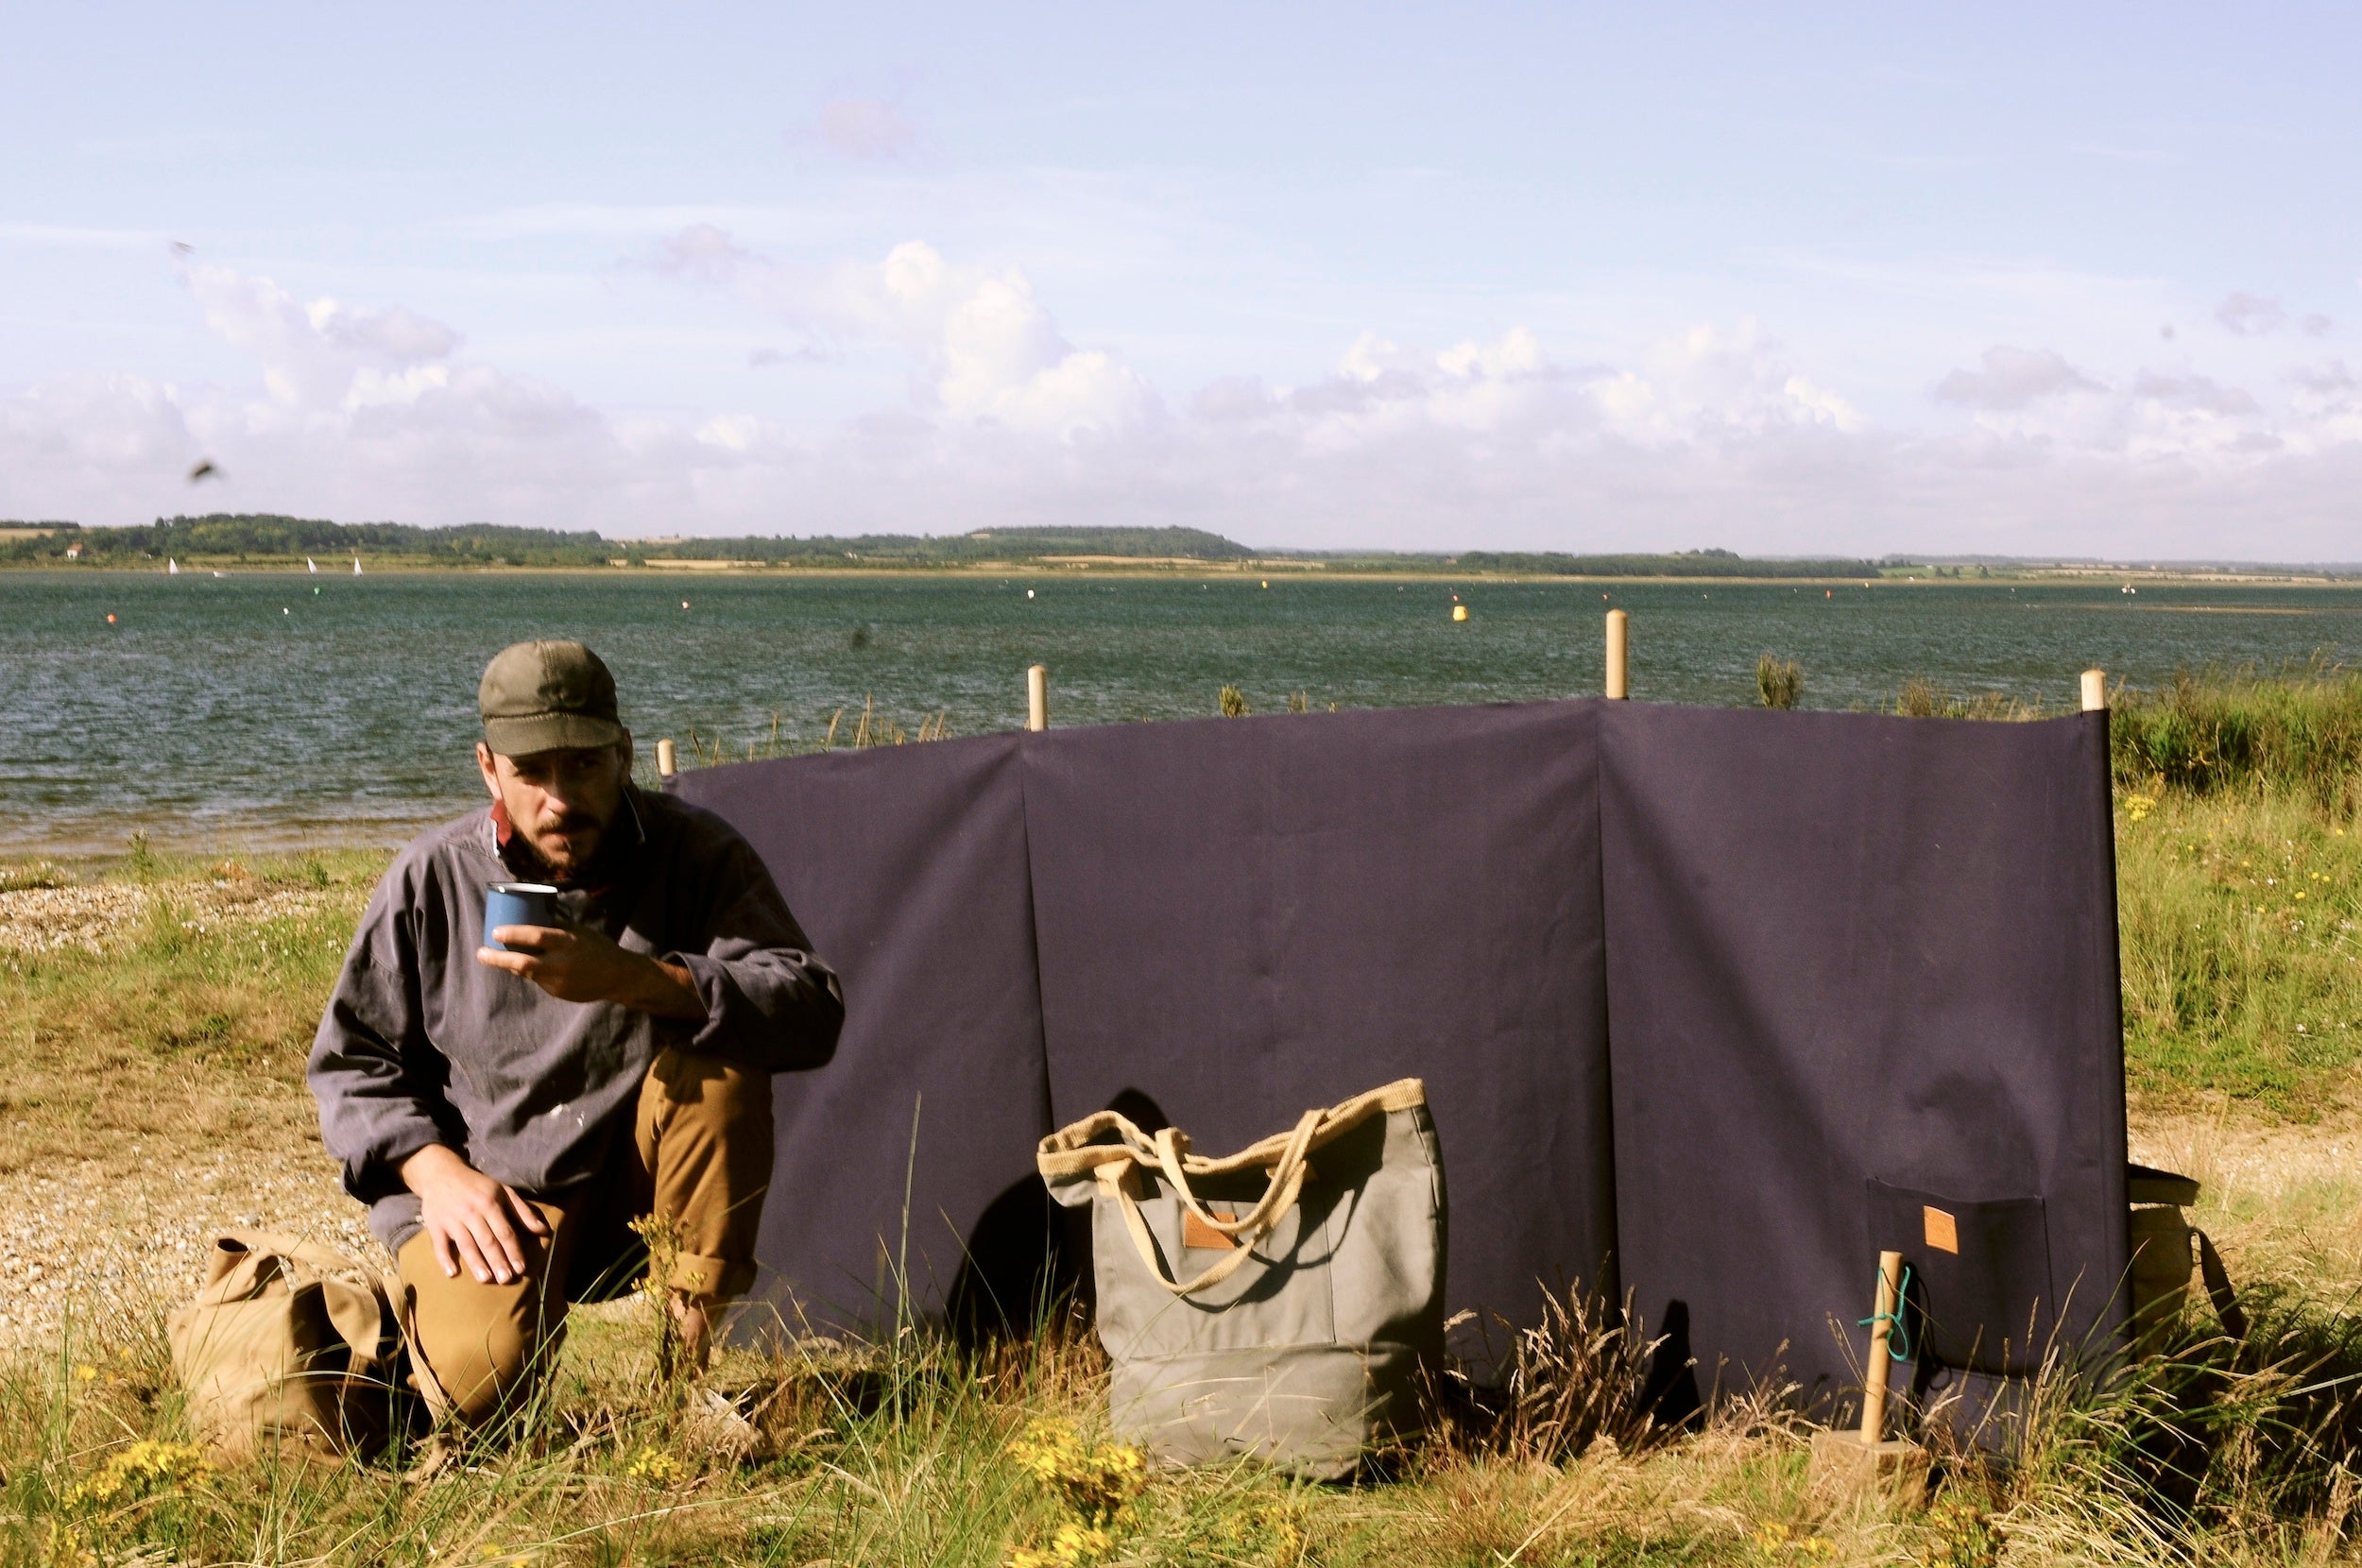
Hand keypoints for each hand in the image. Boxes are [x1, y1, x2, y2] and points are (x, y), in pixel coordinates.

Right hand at [399, 1144, 549, 1283]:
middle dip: (497, 1260)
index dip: (513, 1250)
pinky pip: (439, 1244)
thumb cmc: (477, 1186)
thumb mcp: (503, 1192)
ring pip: (466, 1244)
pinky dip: (444, 1259)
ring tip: (486, 1279)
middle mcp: (472, 1213)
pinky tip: (452, 1273)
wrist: (441, 1174)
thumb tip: (543, 1231)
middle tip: (506, 1279)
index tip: (521, 1269)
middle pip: (487, 1240)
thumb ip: (523, 1212)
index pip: (505, 1231)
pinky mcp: (435, 1226)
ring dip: (475, 1263)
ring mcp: (452, 1220)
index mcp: (490, 1204)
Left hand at [477, 922, 705, 1018]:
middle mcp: (561, 963)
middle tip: (481, 952)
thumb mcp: (581, 932)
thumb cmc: (598, 947)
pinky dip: (530, 971)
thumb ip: (559, 926)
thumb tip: (535, 910)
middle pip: (521, 963)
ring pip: (526, 972)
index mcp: (568, 942)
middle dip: (497, 958)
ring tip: (494, 956)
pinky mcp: (558, 992)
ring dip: (509, 964)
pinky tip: (528, 965)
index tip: (495, 931)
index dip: (512, 933)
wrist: (618, 977)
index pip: (535, 936)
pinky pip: (538, 980)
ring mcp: (558, 981)